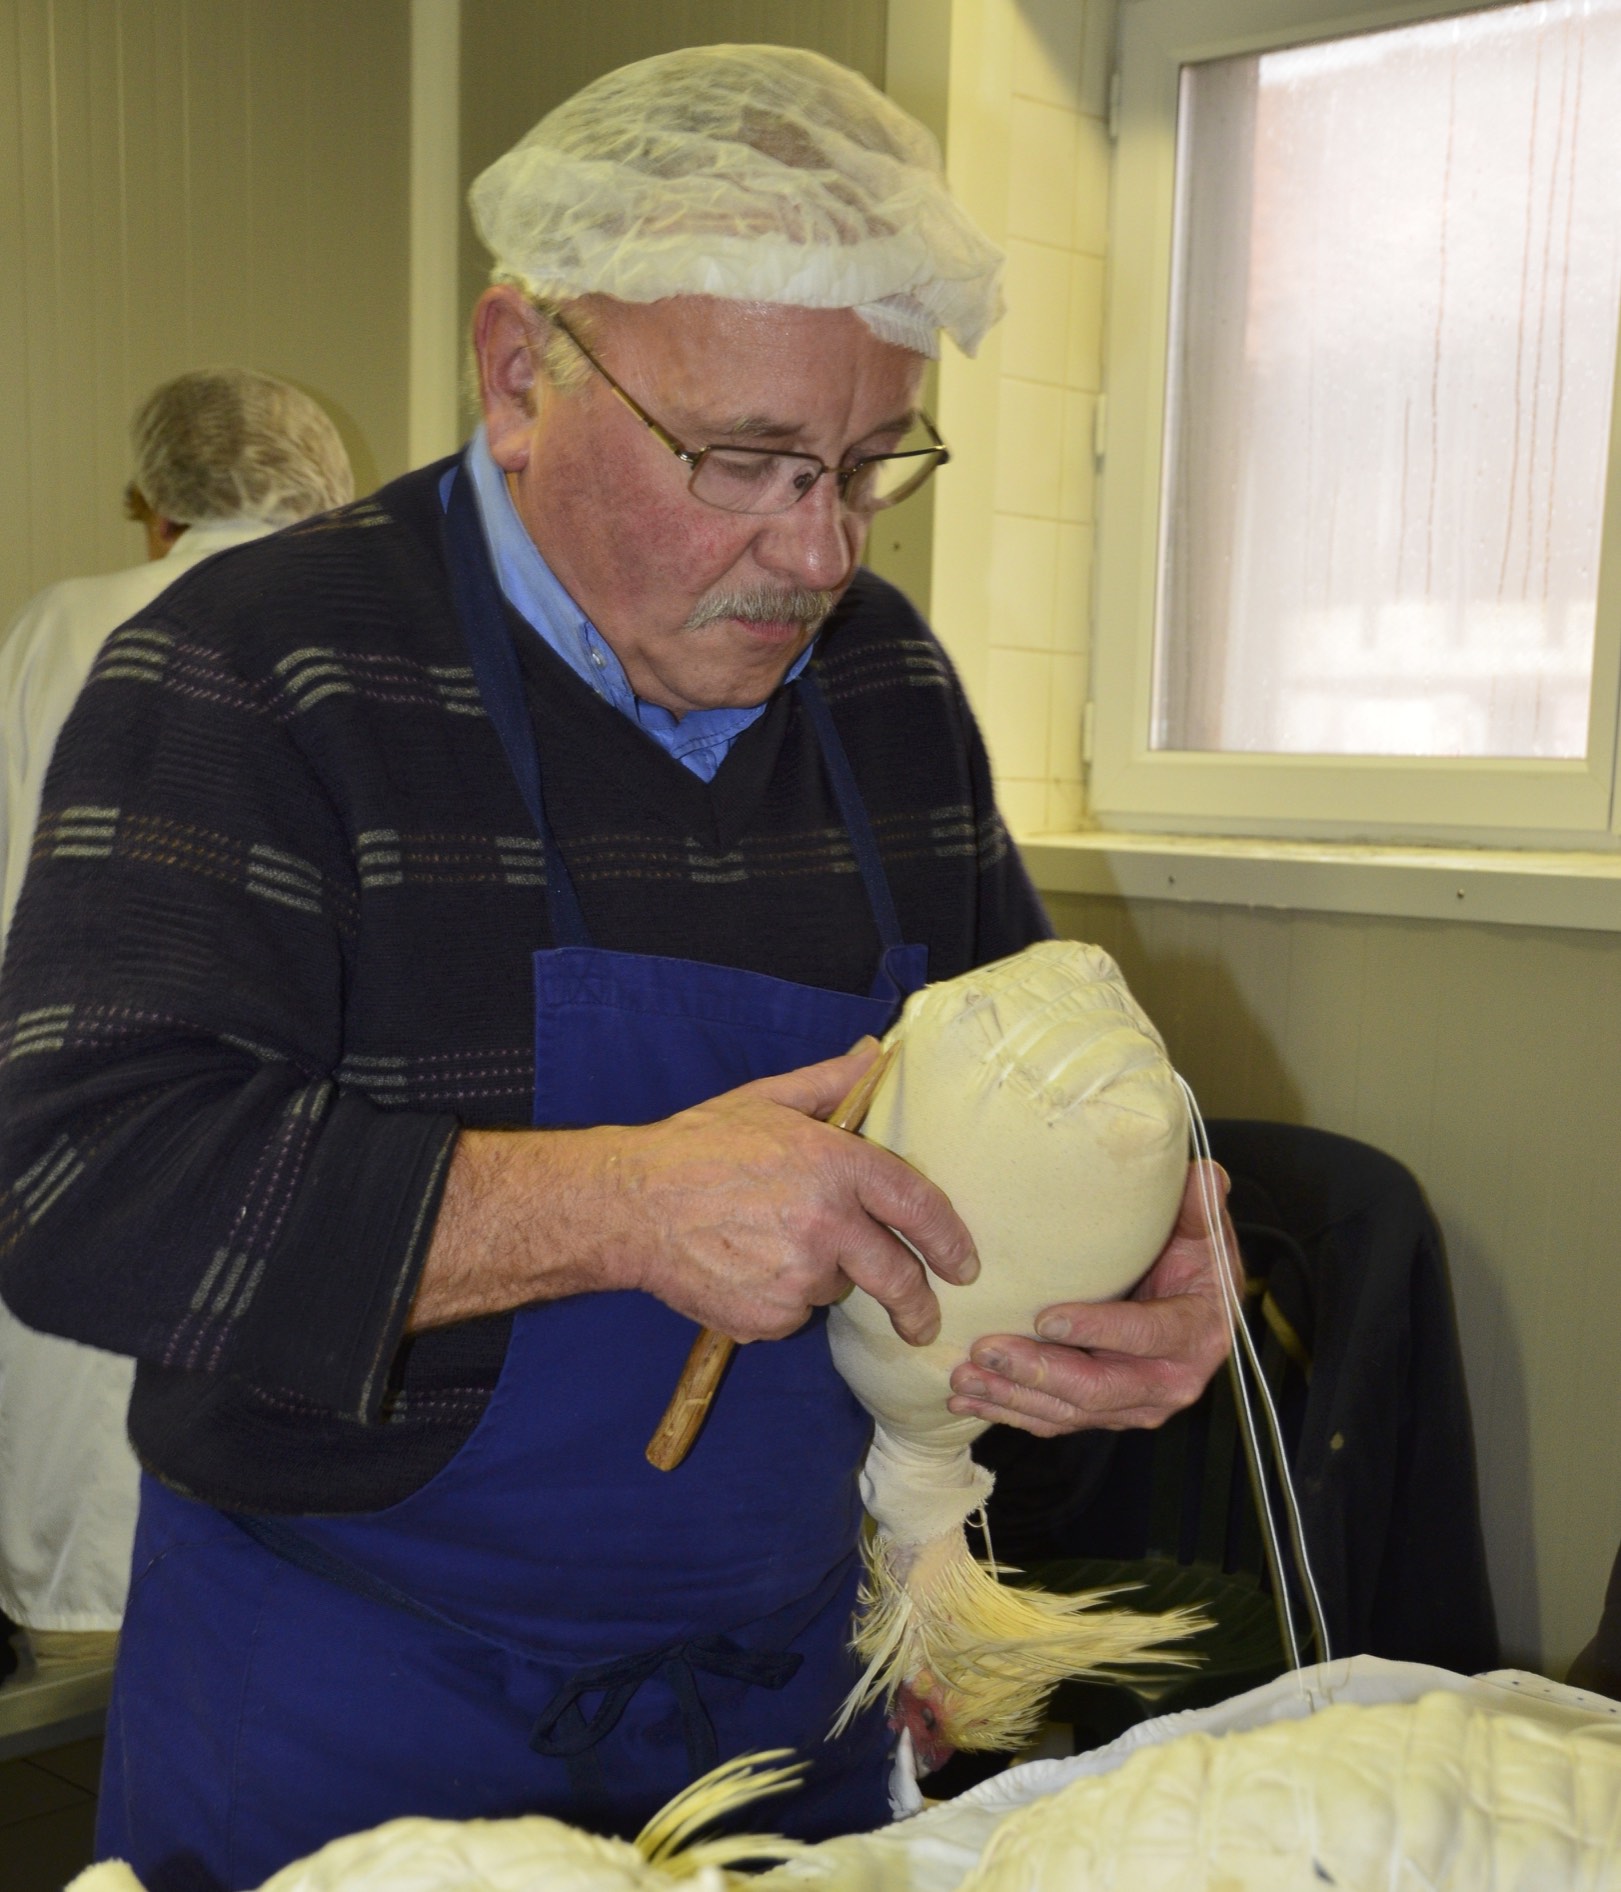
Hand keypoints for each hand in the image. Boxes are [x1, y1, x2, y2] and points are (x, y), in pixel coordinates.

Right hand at [611, 1041, 979, 1345]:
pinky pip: (793, 1315)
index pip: (918, 1207)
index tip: (963, 1265)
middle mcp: (827, 1225)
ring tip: (766, 1245)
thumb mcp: (767, 1100)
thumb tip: (876, 1053)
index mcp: (836, 1166)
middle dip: (917, 1306)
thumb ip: (830, 1083)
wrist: (631, 1205)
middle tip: (923, 1320)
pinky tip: (745, 1269)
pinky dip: (780, 1301)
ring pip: (834, 1290)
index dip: (950, 1240)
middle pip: (896, 1277)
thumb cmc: (698, 1147)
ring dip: (819, 1278)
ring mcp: (798, 1276)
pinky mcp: (768, 1316)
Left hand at [946, 1160, 1237, 1436]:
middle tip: (987, 1349)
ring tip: (963, 1376)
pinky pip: (1054, 1419)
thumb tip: (1205, 1176)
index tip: (1044, 1318)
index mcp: (1197, 1334)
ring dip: (1012, 1396)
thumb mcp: (1202, 1229)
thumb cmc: (1194, 1259)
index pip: (1145, 1334)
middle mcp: (1169, 1383)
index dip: (1097, 1329)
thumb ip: (1200, 1205)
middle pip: (1098, 1388)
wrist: (1195, 1301)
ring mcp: (1134, 1405)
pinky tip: (968, 1398)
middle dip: (1038, 1372)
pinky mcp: (1104, 1413)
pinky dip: (1010, 1410)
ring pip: (1069, 1411)